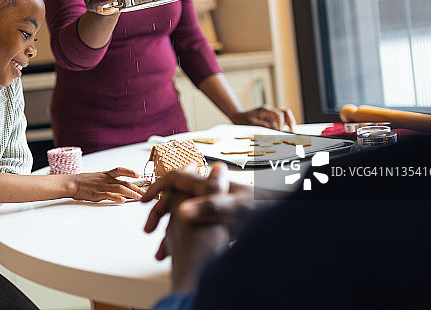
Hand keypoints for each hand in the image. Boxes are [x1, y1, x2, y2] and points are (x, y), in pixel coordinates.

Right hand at [72, 167, 143, 202]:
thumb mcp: (98, 177)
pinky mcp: (98, 194)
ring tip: (139, 198)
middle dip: (137, 188)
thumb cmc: (84, 181)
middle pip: (125, 182)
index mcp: (106, 174)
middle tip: (147, 193)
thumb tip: (118, 186)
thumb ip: (108, 181)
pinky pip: (109, 195)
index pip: (120, 170)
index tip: (138, 175)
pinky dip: (117, 197)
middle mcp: (106, 179)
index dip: (130, 171)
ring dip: (131, 193)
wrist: (72, 183)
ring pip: (120, 188)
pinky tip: (123, 200)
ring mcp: (103, 186)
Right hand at [141, 164, 258, 292]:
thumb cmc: (266, 209)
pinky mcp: (220, 218)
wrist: (287, 218)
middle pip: (175, 196)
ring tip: (162, 251)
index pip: (174, 178)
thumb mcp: (236, 209)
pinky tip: (183, 252)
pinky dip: (184, 237)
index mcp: (208, 183)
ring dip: (170, 230)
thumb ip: (209, 207)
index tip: (143, 203)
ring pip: (183, 213)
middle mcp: (209, 190)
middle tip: (150, 231)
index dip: (156, 188)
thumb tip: (181, 212)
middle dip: (159, 213)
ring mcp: (214, 203)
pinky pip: (195, 225)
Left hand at [232, 104, 295, 131]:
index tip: (280, 132)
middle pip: (285, 112)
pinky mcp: (271, 118)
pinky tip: (285, 132)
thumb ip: (265, 126)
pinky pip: (281, 120)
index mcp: (265, 110)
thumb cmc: (244, 120)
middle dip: (291, 121)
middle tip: (292, 131)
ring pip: (285, 115)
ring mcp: (271, 114)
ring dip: (289, 123)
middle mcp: (270, 110)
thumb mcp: (253, 124)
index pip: (278, 115)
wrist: (238, 116)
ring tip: (291, 132)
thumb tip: (276, 130)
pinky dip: (285, 125)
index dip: (281, 124)